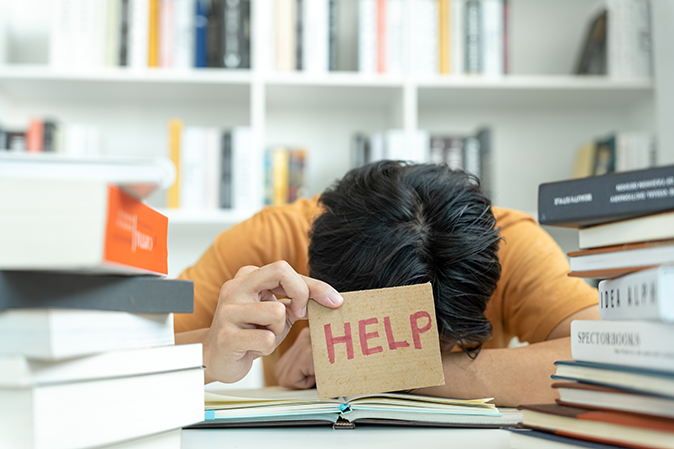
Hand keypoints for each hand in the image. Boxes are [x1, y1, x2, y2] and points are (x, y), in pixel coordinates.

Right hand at [202, 261, 341, 383]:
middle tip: (300, 314)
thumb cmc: (251, 332)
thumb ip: (300, 301)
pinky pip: (267, 339)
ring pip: (277, 312)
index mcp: (248, 277)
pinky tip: (254, 348)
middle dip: (301, 293)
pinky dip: (268, 347)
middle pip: (281, 271)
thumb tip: (331, 299)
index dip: (314, 285)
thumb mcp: (279, 313)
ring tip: (264, 335)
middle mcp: (235, 288)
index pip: (286, 269)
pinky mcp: (226, 336)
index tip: (333, 300)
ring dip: (279, 330)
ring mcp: (228, 311)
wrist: (217, 358)